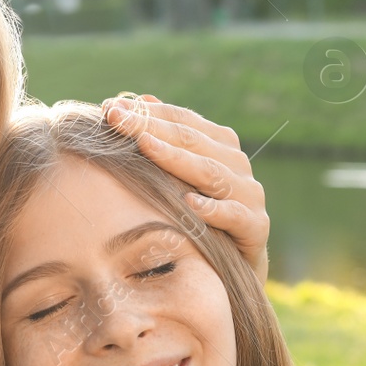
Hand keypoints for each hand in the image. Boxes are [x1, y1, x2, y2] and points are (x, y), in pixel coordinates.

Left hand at [101, 94, 269, 283]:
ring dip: (178, 160)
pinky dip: (213, 209)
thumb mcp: (179, 178)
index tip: (110, 107)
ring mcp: (249, 195)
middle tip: (116, 120)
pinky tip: (189, 204)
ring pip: (213, 173)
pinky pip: (234, 215)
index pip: (182, 120)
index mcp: (220, 145)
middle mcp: (237, 165)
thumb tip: (142, 99)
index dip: (147, 112)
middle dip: (152, 128)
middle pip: (193, 141)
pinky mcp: (255, 228)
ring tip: (146, 148)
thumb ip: (166, 139)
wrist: (233, 267)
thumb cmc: (198, 216)